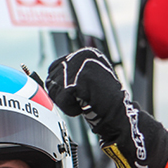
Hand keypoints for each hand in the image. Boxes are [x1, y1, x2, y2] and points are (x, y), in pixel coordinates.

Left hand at [45, 48, 167, 167]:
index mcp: (86, 53)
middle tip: (80, 99)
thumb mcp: (87, 79)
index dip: (59, 86)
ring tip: (83, 101)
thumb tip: (49, 79)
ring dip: (65, 102)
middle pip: (51, 78)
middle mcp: (83, 55)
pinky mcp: (79, 80)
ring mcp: (81, 67)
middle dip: (61, 94)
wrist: (119, 113)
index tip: (74, 94)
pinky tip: (82, 107)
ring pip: (54, 89)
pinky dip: (69, 108)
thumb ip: (70, 74)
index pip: (54, 68)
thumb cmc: (103, 100)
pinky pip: (61, 98)